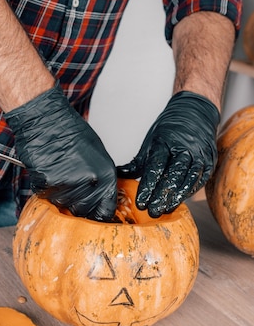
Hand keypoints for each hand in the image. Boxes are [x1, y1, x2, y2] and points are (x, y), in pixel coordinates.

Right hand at [4, 84, 116, 221]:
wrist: (46, 120)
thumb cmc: (71, 132)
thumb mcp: (98, 155)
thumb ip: (100, 181)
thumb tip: (99, 200)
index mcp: (105, 176)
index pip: (105, 211)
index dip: (97, 214)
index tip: (91, 214)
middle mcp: (89, 184)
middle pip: (82, 211)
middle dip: (76, 203)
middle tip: (70, 186)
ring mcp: (67, 186)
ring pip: (62, 204)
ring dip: (59, 194)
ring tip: (58, 171)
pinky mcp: (48, 185)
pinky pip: (46, 196)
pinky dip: (46, 187)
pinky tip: (48, 170)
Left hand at [118, 91, 219, 216]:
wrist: (195, 114)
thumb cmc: (168, 132)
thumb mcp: (150, 144)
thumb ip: (136, 164)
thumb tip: (117, 177)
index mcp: (165, 142)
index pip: (155, 167)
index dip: (148, 187)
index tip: (141, 202)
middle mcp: (184, 148)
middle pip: (172, 175)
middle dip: (161, 196)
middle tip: (152, 212)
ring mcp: (198, 154)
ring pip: (187, 179)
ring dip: (176, 197)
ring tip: (165, 210)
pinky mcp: (208, 161)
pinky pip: (198, 180)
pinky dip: (188, 192)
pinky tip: (178, 201)